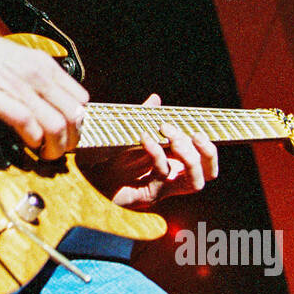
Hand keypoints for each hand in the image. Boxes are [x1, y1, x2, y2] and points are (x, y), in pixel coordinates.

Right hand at [0, 25, 86, 160]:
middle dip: (72, 140)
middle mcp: (36, 76)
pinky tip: (28, 143)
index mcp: (43, 65)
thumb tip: (51, 100)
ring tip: (46, 153)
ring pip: (56, 125)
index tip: (70, 132)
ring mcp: (18, 89)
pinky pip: (28, 125)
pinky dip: (33, 141)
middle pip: (74, 116)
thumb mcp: (19, 59)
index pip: (80, 99)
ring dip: (55, 147)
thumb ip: (38, 78)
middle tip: (62, 149)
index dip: (79, 122)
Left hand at [76, 93, 218, 208]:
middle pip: (208, 173)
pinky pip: (162, 175)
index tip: (199, 130)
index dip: (209, 149)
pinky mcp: (147, 195)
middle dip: (204, 151)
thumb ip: (144, 117)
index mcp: (172, 163)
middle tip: (177, 130)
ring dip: (187, 155)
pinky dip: (157, 153)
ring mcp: (162, 188)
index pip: (206, 163)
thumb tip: (156, 98)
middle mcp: (172, 179)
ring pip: (195, 182)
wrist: (84, 175)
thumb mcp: (128, 132)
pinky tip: (145, 138)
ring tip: (167, 133)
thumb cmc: (108, 157)